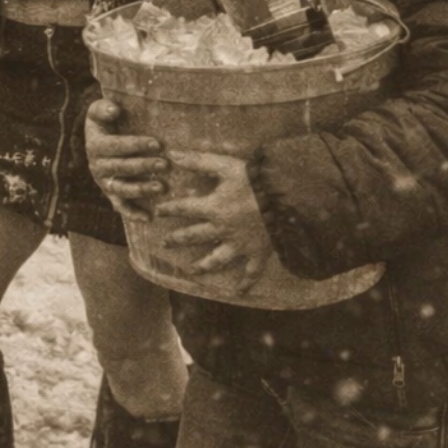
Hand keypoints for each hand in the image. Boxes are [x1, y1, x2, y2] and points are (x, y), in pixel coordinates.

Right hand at [84, 99, 168, 221]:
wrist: (101, 139)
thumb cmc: (106, 123)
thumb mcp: (99, 112)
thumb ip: (103, 108)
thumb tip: (114, 110)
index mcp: (95, 145)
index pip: (115, 146)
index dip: (135, 145)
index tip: (157, 143)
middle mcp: (98, 166)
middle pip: (120, 167)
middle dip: (143, 166)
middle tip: (165, 164)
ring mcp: (105, 182)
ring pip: (122, 188)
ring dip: (141, 189)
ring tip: (162, 188)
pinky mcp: (112, 194)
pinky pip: (121, 206)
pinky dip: (133, 213)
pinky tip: (149, 218)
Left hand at [155, 150, 274, 288]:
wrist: (290, 200)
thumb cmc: (258, 181)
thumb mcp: (225, 165)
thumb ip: (198, 161)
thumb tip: (171, 154)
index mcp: (213, 208)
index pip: (183, 209)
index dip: (168, 209)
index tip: (157, 211)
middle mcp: (222, 230)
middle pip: (194, 236)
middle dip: (177, 239)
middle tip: (165, 242)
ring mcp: (240, 245)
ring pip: (216, 259)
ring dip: (202, 266)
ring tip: (191, 270)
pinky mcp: (258, 254)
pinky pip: (250, 272)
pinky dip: (244, 283)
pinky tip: (237, 293)